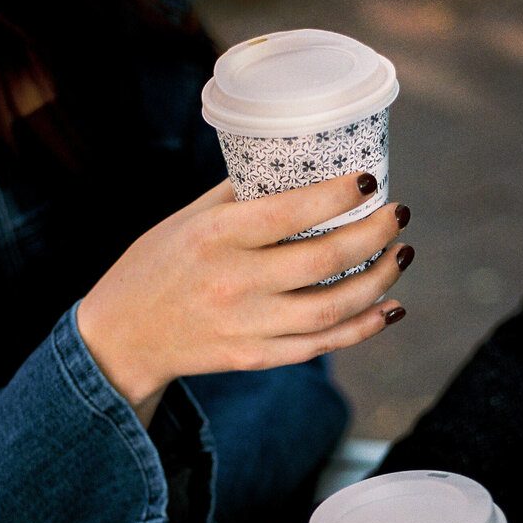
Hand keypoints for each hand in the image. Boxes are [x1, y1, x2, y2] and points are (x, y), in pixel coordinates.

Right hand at [77, 173, 410, 417]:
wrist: (122, 337)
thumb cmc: (157, 264)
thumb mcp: (188, 218)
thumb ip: (240, 195)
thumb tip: (300, 165)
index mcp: (215, 236)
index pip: (288, 212)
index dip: (338, 197)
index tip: (370, 182)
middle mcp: (233, 282)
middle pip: (323, 261)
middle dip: (373, 235)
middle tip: (399, 214)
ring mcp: (246, 325)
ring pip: (332, 308)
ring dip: (379, 280)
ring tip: (401, 254)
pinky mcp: (254, 357)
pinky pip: (320, 345)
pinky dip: (362, 327)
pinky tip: (390, 308)